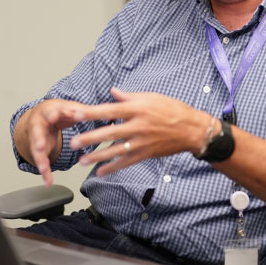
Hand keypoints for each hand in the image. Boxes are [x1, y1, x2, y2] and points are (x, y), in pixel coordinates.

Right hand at [14, 99, 85, 185]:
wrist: (42, 114)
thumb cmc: (58, 111)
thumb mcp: (69, 107)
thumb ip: (79, 110)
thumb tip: (97, 110)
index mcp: (48, 111)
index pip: (51, 112)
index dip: (53, 114)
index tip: (55, 117)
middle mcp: (38, 125)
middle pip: (37, 133)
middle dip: (39, 140)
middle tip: (41, 147)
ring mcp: (36, 139)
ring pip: (36, 150)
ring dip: (40, 160)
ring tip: (44, 170)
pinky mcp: (38, 151)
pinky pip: (41, 162)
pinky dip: (45, 173)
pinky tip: (48, 182)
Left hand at [69, 88, 211, 175]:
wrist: (191, 130)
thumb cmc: (172, 109)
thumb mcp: (152, 97)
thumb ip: (130, 96)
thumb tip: (112, 92)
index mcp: (137, 109)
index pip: (110, 111)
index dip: (92, 113)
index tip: (76, 114)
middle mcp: (138, 126)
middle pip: (109, 133)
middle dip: (90, 139)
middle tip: (74, 143)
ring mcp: (141, 142)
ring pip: (115, 151)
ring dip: (97, 157)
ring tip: (82, 161)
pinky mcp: (146, 154)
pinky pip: (126, 162)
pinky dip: (113, 168)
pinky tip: (100, 172)